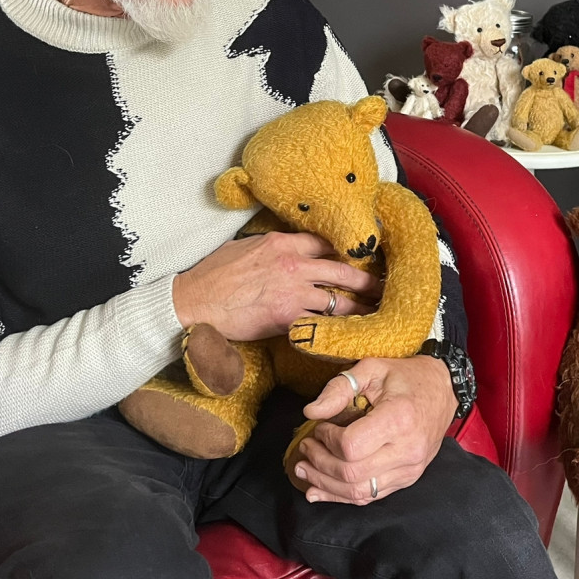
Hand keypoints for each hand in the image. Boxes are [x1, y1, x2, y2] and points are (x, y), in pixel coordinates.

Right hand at [172, 231, 380, 339]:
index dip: (348, 251)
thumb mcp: (246, 247)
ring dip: (361, 309)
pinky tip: (351, 336)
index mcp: (283, 243)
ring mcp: (293, 291)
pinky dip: (337, 331)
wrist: (192, 302)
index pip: (327, 243)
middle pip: (343, 270)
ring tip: (378, 314)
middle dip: (368, 280)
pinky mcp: (287, 317)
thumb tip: (290, 247)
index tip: (364, 257)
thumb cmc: (213, 275)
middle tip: (386, 287)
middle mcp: (294, 264)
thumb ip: (274, 246)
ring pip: (339, 300)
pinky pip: (320, 325)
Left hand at [293, 355, 455, 503]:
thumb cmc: (406, 377)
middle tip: (304, 448)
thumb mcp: (372, 368)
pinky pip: (371, 496)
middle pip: (351, 473)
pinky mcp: (408, 478)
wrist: (443, 390)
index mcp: (399, 419)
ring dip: (325, 484)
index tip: (320, 427)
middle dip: (320, 463)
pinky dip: (341, 496)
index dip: (327, 439)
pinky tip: (319, 491)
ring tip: (304, 470)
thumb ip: (340, 388)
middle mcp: (408, 449)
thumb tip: (311, 412)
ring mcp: (410, 469)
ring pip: (359, 491)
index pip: (352, 445)